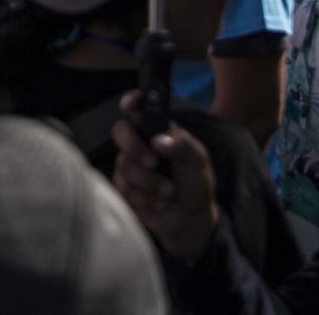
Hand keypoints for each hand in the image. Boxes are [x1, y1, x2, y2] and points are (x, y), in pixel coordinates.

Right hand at [112, 101, 219, 259]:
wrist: (191, 218)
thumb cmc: (196, 183)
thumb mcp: (198, 160)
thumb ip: (183, 145)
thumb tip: (159, 141)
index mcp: (156, 130)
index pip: (139, 108)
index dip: (131, 101)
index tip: (129, 105)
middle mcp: (139, 144)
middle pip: (120, 132)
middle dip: (135, 148)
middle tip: (153, 163)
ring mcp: (129, 167)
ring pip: (125, 167)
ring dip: (151, 184)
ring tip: (169, 193)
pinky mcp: (124, 189)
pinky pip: (125, 190)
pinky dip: (146, 200)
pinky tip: (159, 203)